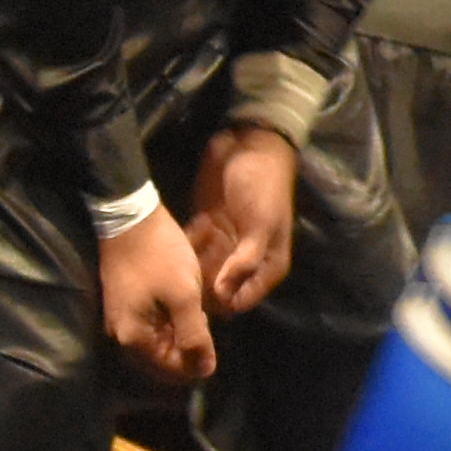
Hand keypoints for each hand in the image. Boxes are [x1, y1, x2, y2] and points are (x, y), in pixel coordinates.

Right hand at [99, 204, 221, 387]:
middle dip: (188, 347)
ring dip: (181, 332)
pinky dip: (171, 318)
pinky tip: (187, 304)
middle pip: (161, 356)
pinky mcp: (126, 301)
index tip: (215, 344)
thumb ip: (195, 336)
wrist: (130, 215)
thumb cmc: (160, 256)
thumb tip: (205, 371)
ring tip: (202, 314)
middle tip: (208, 325)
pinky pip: (152, 322)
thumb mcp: (184, 297)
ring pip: (158, 338)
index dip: (196, 363)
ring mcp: (122, 317)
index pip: (169, 369)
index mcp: (133, 337)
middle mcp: (122, 333)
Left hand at [187, 126, 300, 316]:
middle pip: (219, 292)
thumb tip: (224, 295)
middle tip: (182, 278)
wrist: (250, 146)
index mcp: (268, 266)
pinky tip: (187, 233)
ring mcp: (226, 247)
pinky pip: (193, 252)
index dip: (221, 305)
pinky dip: (187, 248)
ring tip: (183, 255)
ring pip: (203, 274)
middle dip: (201, 289)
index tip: (197, 302)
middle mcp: (247, 263)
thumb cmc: (262, 186)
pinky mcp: (208, 231)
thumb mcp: (261, 225)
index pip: (242, 301)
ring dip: (192, 268)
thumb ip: (245, 261)